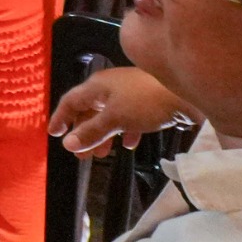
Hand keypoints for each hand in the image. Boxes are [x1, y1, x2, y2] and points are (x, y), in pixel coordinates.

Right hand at [50, 66, 191, 155]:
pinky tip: (129, 145)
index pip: (71, 101)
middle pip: (89, 110)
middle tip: (82, 155)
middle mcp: (110, 87)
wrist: (186, 94)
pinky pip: (129, 118)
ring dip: (104, 135)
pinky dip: (125, 131)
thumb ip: (91, 132)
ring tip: (103, 155)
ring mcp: (130, 94)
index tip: (54, 134)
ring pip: (109, 116)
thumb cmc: (145, 103)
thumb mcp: (115, 119)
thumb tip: (67, 144)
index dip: (61, 117)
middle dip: (84, 133)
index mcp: (97, 86)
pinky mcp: (147, 103)